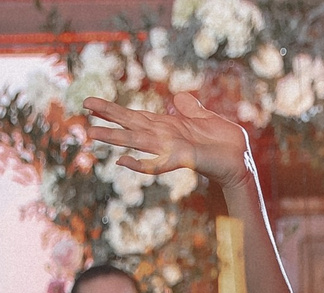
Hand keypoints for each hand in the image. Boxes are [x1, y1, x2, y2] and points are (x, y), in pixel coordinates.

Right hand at [83, 92, 251, 185]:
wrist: (240, 159)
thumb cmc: (224, 141)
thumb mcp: (206, 117)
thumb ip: (190, 108)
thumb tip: (179, 97)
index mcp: (167, 126)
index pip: (136, 115)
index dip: (115, 110)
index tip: (93, 103)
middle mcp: (164, 137)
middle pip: (130, 123)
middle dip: (108, 115)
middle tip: (83, 106)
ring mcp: (171, 148)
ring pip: (136, 141)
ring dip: (114, 138)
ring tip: (91, 133)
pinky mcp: (182, 158)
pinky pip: (157, 164)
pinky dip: (139, 164)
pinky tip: (121, 161)